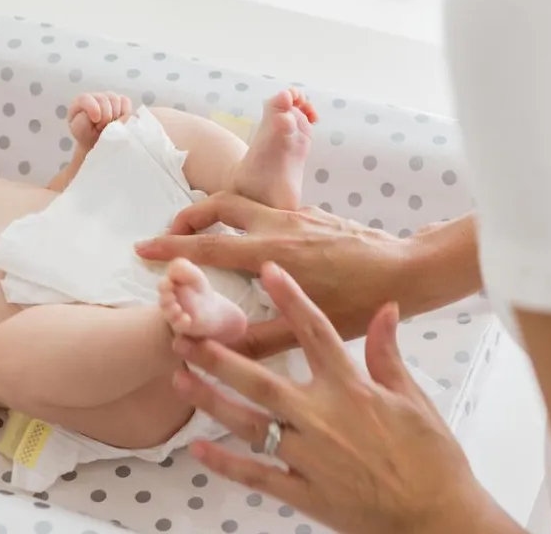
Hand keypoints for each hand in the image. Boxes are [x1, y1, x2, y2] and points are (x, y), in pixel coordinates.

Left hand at [67, 91, 133, 148]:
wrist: (95, 142)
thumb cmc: (85, 136)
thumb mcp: (78, 132)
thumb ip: (82, 122)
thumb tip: (98, 115)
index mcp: (80, 102)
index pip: (86, 98)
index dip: (92, 108)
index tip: (96, 120)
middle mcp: (95, 97)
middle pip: (104, 99)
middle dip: (105, 116)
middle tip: (101, 128)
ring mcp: (108, 99)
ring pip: (116, 100)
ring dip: (115, 116)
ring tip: (109, 127)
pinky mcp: (120, 102)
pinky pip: (126, 102)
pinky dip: (125, 114)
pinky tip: (118, 123)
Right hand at [134, 193, 450, 358]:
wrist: (409, 271)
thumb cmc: (362, 302)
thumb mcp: (308, 330)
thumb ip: (257, 341)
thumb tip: (212, 349)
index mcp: (272, 253)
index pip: (207, 247)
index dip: (170, 249)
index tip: (141, 248)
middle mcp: (280, 225)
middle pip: (219, 206)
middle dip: (188, 216)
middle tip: (169, 232)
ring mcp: (298, 216)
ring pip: (244, 201)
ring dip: (217, 211)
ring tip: (203, 228)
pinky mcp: (314, 216)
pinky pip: (270, 209)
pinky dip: (249, 218)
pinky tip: (256, 241)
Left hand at [169, 263, 514, 533]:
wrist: (436, 516)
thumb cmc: (432, 458)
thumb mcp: (414, 398)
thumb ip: (388, 353)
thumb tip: (384, 309)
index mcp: (352, 390)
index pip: (316, 333)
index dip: (291, 299)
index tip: (268, 272)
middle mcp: (323, 418)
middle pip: (261, 379)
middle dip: (219, 357)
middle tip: (185, 337)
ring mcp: (308, 457)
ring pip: (248, 423)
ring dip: (210, 400)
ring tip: (179, 381)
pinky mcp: (304, 492)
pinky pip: (256, 475)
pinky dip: (225, 462)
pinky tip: (198, 448)